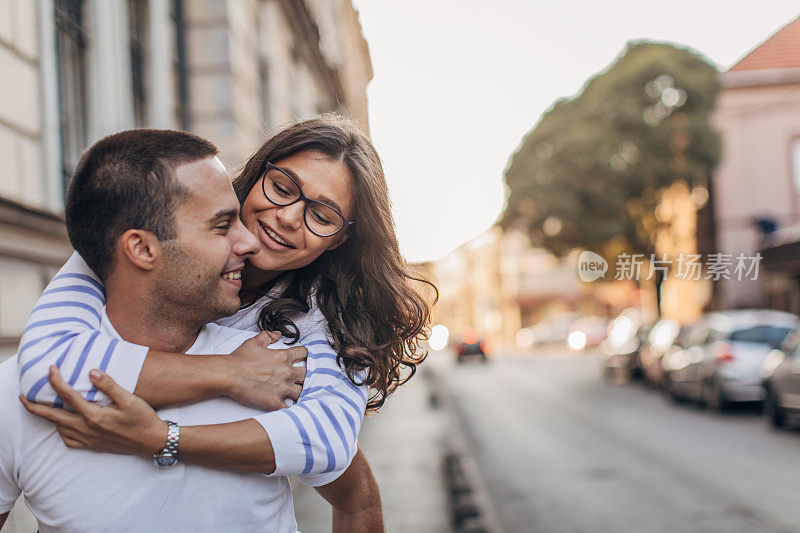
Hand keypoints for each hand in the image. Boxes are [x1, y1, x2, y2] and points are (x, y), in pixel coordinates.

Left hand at [20, 366, 167, 456]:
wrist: (152, 442)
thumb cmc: (143, 419)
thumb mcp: (130, 399)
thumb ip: (109, 385)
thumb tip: (91, 372)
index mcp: (94, 416)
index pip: (68, 396)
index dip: (56, 381)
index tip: (50, 369)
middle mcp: (86, 429)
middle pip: (52, 417)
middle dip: (34, 407)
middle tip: (22, 397)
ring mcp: (88, 439)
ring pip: (59, 428)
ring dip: (49, 417)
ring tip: (44, 407)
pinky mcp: (92, 446)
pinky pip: (68, 440)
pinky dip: (61, 430)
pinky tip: (64, 424)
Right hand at [226, 331, 307, 410]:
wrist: (229, 375)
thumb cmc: (239, 360)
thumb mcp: (253, 342)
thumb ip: (267, 336)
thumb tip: (278, 334)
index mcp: (283, 357)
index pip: (304, 353)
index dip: (304, 356)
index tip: (303, 359)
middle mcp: (287, 372)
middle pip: (307, 374)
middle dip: (305, 376)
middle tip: (301, 379)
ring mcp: (282, 388)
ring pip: (303, 392)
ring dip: (300, 392)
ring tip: (297, 394)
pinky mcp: (275, 402)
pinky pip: (290, 408)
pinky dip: (291, 408)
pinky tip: (290, 407)